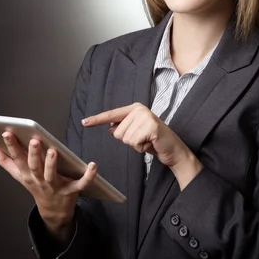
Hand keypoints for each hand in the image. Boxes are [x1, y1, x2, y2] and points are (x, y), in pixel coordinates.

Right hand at [0, 132, 97, 232]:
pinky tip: (92, 165)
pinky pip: (81, 184)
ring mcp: (55, 186)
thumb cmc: (37, 186)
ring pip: (52, 175)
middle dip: (33, 154)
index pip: (17, 159)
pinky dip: (88, 176)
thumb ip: (6, 161)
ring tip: (52, 151)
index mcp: (27, 174)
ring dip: (52, 163)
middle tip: (34, 140)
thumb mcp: (19, 175)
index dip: (11, 146)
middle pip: (34, 167)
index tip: (7, 133)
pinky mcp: (72, 191)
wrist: (53, 211)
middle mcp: (39, 180)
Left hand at [82, 103, 202, 189]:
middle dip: (129, 141)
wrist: (173, 150)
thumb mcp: (136, 134)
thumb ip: (123, 129)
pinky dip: (142, 148)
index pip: (112, 115)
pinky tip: (151, 144)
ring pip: (125, 139)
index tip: (84, 122)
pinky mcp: (151, 126)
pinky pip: (135, 142)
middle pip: (117, 132)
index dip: (97, 120)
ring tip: (148, 141)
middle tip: (143, 139)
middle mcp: (139, 110)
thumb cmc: (154, 141)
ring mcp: (145, 116)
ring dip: (136, 145)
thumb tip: (110, 129)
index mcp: (134, 109)